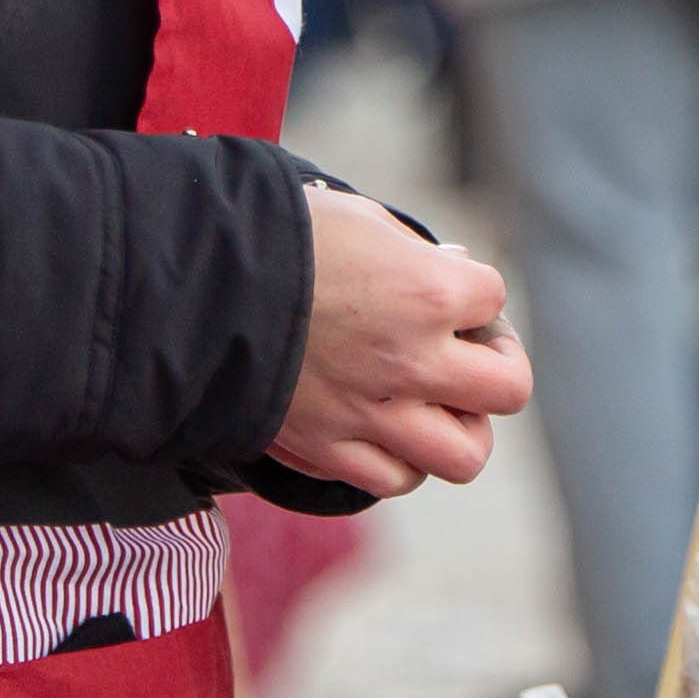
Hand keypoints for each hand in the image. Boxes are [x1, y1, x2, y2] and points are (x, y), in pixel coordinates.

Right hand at [274, 185, 530, 495]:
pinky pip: (394, 477)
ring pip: (464, 454)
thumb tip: (452, 265)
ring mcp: (372, 414)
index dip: (473, 291)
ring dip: (460, 427)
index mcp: (428, 293)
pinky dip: (401, 457)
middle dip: (497, 367)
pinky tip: (385, 428)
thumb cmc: (275, 239)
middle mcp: (412, 361)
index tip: (445, 285)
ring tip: (436, 404)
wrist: (190, 290)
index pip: (493, 297)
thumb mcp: (357, 220)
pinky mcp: (328, 450)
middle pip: (508, 390)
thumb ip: (414, 252)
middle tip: (467, 354)